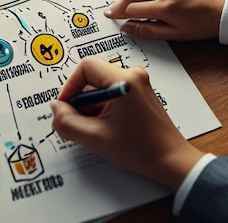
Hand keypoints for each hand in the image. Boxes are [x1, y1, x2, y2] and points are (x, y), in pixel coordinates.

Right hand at [50, 57, 204, 189]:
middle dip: (80, 101)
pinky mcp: (139, 93)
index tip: (65, 107)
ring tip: (93, 130)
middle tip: (77, 123)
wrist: (171, 161)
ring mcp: (138, 84)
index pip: (85, 67)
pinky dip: (102, 108)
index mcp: (124, 80)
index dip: (70, 86)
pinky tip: (104, 128)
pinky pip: (112, 93)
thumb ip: (67, 122)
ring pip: (101, 87)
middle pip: (92, 77)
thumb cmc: (141, 149)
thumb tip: (56, 108)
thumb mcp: (95, 137)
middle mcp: (132, 76)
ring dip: (91, 106)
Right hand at [104, 0, 226, 40]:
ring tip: (126, 3)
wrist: (222, 9)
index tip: (111, 17)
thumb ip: (147, 31)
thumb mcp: (174, 34)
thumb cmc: (201, 25)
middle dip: (119, 3)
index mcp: (165, 6)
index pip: (131, 9)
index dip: (119, 14)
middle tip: (113, 11)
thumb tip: (126, 28)